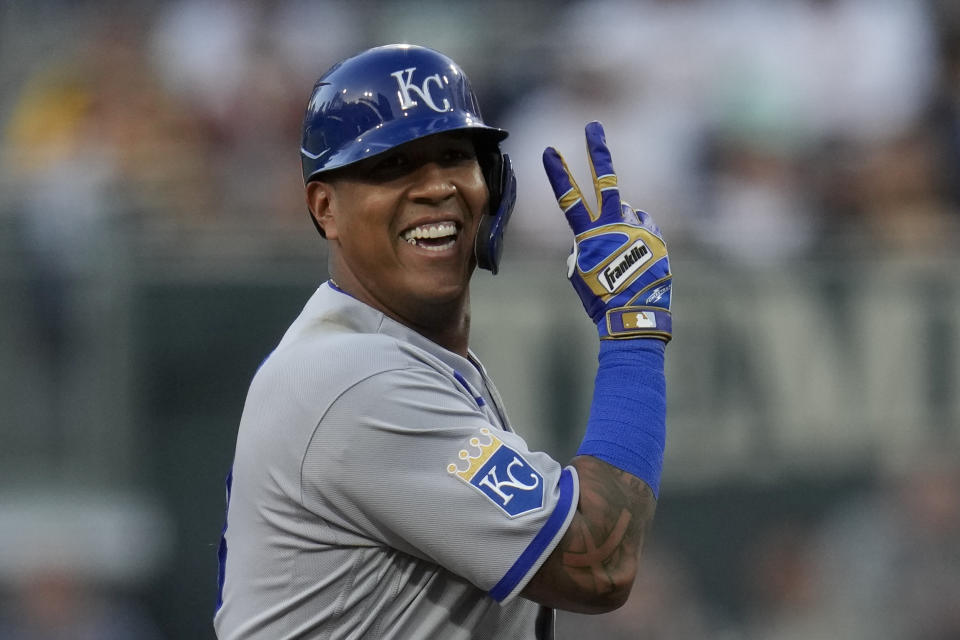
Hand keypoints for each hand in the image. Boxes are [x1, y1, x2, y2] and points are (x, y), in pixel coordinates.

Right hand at [542, 121, 671, 340]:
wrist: (633, 318)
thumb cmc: (601, 300)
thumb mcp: (582, 274)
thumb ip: (588, 245)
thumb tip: (607, 226)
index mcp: (589, 236)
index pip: (569, 198)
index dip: (559, 174)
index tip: (549, 151)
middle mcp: (615, 226)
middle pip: (606, 181)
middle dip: (598, 152)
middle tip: (594, 126)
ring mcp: (638, 230)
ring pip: (630, 213)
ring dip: (625, 225)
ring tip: (625, 256)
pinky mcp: (657, 238)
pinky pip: (646, 228)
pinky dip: (642, 238)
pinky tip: (640, 260)